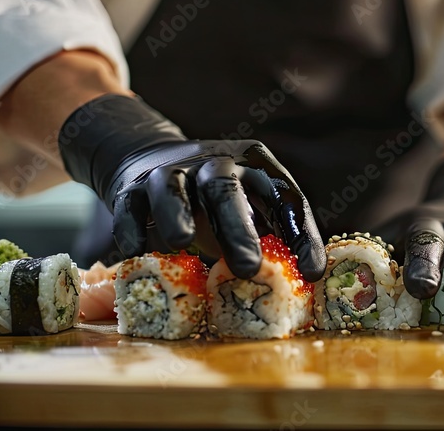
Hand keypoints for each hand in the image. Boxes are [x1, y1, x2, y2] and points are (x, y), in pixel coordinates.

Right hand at [57, 94, 325, 280]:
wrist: (151, 158)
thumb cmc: (217, 200)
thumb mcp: (251, 207)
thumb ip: (272, 236)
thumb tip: (304, 284)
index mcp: (256, 167)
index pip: (285, 197)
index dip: (302, 235)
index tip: (313, 272)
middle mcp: (214, 163)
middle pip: (225, 188)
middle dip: (238, 228)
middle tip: (248, 267)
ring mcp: (171, 171)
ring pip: (172, 188)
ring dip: (177, 213)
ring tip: (182, 242)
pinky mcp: (133, 186)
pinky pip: (130, 205)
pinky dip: (132, 228)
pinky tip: (134, 252)